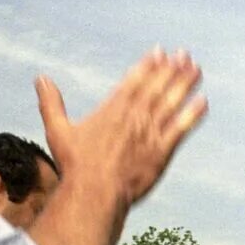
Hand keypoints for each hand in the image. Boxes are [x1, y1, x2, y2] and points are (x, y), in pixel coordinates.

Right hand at [35, 49, 205, 209]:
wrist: (94, 193)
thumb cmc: (74, 165)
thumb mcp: (58, 130)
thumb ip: (51, 103)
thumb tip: (40, 79)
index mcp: (113, 109)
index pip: (135, 80)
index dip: (149, 64)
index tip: (161, 51)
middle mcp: (134, 117)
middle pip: (157, 87)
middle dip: (172, 69)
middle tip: (185, 54)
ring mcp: (149, 133)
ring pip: (171, 103)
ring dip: (185, 84)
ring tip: (196, 69)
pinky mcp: (161, 152)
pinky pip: (181, 128)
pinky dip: (193, 114)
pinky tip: (203, 101)